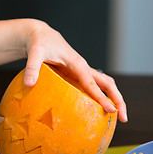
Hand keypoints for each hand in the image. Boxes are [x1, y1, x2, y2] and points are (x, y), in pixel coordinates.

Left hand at [0, 19, 126, 121]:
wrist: (41, 35)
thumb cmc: (39, 43)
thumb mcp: (34, 53)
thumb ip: (32, 68)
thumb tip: (29, 84)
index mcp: (77, 64)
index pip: (92, 83)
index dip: (101, 97)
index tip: (110, 110)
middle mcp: (83, 68)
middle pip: (108, 84)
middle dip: (118, 100)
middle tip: (123, 118)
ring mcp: (82, 72)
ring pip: (105, 85)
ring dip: (114, 99)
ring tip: (117, 117)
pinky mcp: (78, 75)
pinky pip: (94, 87)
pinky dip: (101, 97)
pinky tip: (99, 110)